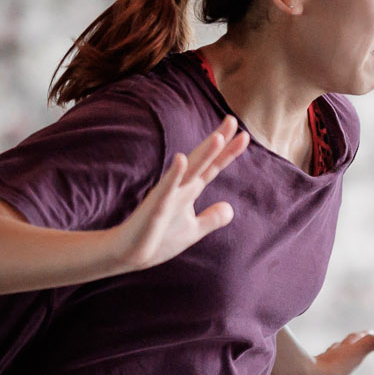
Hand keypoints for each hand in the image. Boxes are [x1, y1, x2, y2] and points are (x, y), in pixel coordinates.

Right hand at [111, 118, 248, 270]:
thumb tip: (231, 208)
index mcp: (189, 190)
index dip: (228, 152)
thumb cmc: (158, 240)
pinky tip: (180, 159)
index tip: (244, 135)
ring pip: (187, 171)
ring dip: (202, 154)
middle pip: (202, 161)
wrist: (128, 255)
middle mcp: (179, 187)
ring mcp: (167, 195)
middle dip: (218, 141)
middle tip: (232, 119)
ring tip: (218, 137)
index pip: (212, 167)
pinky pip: (165, 189)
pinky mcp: (155, 208)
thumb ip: (212, 218)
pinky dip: (174, 174)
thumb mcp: (193, 230)